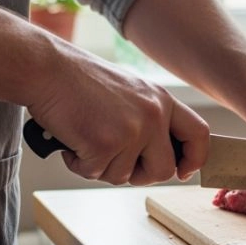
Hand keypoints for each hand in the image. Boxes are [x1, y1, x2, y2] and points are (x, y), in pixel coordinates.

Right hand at [25, 42, 209, 185]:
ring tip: (85, 137)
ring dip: (100, 166)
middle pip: (163, 170)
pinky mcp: (104, 144)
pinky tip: (72, 139)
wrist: (46, 68)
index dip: (194, 159)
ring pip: (123, 176)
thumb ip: (148, 118)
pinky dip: (78, 163)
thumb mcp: (129, 92)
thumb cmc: (80, 81)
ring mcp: (131, 130)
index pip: (199, 135)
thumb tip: (158, 156)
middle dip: (139, 174)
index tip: (182, 171)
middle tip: (114, 161)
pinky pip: (95, 173)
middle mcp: (153, 115)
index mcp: (162, 100)